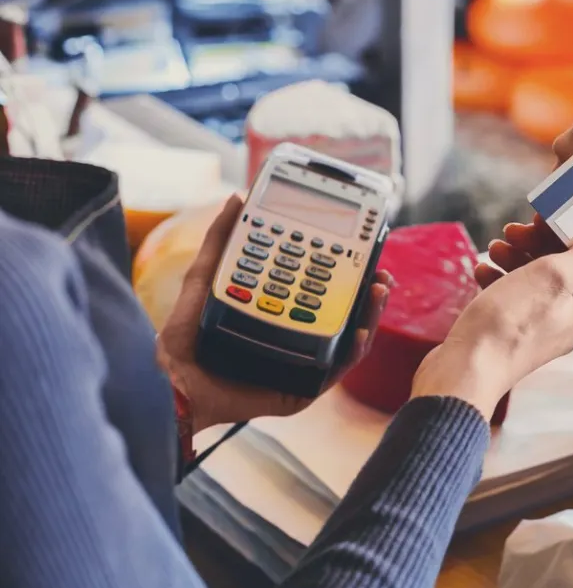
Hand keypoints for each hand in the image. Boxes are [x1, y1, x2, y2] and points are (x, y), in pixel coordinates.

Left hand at [156, 194, 392, 430]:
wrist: (176, 380)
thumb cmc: (187, 335)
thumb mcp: (206, 275)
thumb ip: (222, 237)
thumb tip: (237, 199)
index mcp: (281, 311)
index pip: (324, 288)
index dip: (348, 271)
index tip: (364, 251)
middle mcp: (297, 336)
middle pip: (345, 313)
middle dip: (369, 292)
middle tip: (380, 273)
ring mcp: (304, 362)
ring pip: (350, 339)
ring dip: (370, 316)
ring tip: (377, 293)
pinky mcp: (304, 388)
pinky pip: (337, 369)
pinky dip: (354, 351)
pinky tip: (360, 333)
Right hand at [411, 228, 572, 420]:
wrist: (467, 369)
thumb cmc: (511, 321)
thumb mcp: (554, 276)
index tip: (547, 217)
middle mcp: (569, 316)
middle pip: (564, 266)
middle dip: (539, 241)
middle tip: (512, 230)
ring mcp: (541, 327)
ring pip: (536, 280)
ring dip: (516, 256)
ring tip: (494, 248)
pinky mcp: (515, 333)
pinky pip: (514, 298)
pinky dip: (500, 280)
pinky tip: (481, 272)